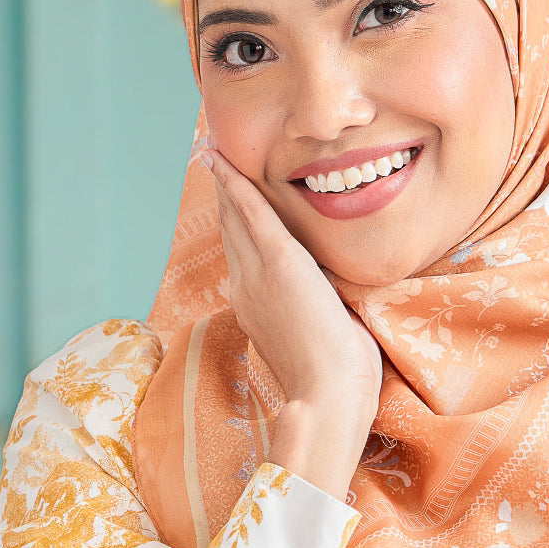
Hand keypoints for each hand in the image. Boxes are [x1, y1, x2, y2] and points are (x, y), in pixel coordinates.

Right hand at [204, 148, 382, 417]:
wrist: (327, 398)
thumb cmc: (336, 381)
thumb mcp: (320, 340)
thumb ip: (315, 316)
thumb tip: (327, 303)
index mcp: (255, 307)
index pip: (242, 255)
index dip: (234, 223)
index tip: (229, 196)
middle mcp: (246, 288)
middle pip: (230, 230)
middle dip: (223, 194)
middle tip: (212, 156)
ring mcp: (257, 276)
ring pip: (235, 217)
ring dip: (225, 181)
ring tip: (214, 149)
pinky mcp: (279, 263)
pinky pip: (251, 213)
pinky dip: (236, 184)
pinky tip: (226, 160)